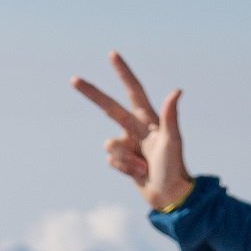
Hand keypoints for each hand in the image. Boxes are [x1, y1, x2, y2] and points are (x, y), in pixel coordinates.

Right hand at [72, 52, 195, 212]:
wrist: (169, 195)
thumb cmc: (173, 166)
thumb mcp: (172, 141)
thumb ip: (171, 116)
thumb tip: (177, 90)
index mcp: (148, 119)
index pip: (133, 90)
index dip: (122, 72)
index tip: (112, 54)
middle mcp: (136, 128)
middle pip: (109, 108)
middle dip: (92, 94)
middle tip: (73, 79)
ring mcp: (128, 144)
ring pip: (110, 145)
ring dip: (124, 159)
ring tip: (143, 168)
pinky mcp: (123, 160)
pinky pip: (110, 160)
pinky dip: (122, 169)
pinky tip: (138, 175)